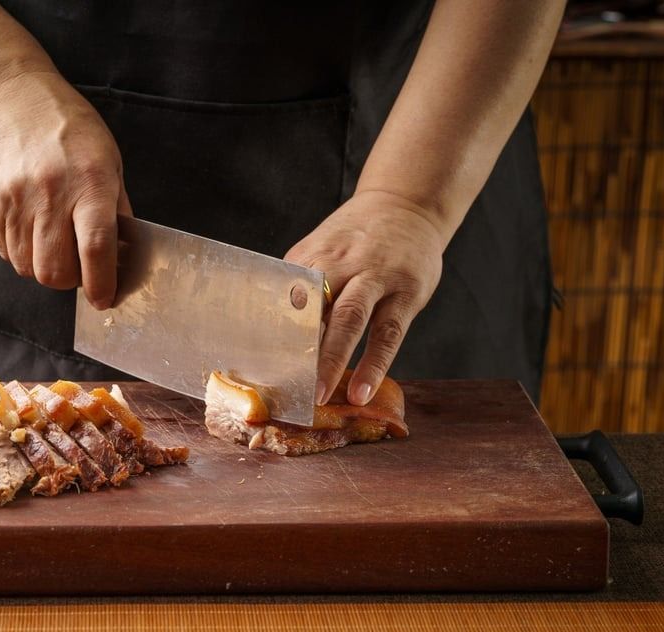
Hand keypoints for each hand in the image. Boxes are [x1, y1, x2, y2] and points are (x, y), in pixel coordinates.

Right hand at [0, 71, 130, 308]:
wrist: (13, 98)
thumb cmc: (69, 130)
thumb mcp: (109, 162)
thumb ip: (116, 211)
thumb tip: (122, 255)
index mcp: (89, 183)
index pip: (95, 248)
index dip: (101, 283)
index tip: (104, 298)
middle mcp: (49, 194)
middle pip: (54, 271)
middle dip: (68, 280)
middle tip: (77, 265)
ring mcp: (13, 200)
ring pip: (27, 267)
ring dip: (43, 265)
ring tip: (52, 239)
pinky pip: (5, 251)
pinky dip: (21, 251)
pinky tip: (31, 227)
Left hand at [285, 191, 445, 405]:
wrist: (406, 204)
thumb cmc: (356, 239)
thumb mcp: (321, 250)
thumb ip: (300, 284)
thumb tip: (270, 332)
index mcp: (311, 257)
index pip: (285, 296)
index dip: (270, 329)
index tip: (256, 362)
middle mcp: (342, 264)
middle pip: (316, 306)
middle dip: (299, 347)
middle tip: (286, 384)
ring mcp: (376, 276)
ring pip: (351, 318)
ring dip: (334, 359)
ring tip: (321, 394)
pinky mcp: (407, 292)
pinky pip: (389, 332)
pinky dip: (375, 364)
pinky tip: (363, 390)